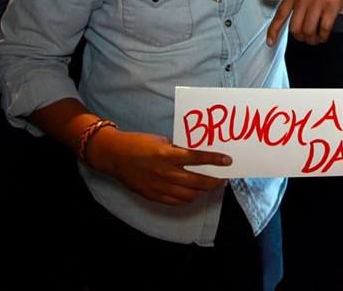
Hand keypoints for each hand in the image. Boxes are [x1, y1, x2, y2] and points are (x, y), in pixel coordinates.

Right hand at [86, 128, 231, 204]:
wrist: (114, 155)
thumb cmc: (139, 143)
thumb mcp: (161, 141)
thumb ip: (178, 150)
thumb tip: (197, 155)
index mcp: (168, 155)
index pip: (198, 158)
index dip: (215, 160)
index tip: (228, 161)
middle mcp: (165, 172)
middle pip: (198, 181)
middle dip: (214, 181)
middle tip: (222, 178)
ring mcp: (159, 187)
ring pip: (189, 195)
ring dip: (202, 191)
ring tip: (208, 186)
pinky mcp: (153, 196)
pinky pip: (176, 201)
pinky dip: (187, 198)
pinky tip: (192, 192)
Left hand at [259, 0, 342, 45]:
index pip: (280, 14)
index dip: (274, 30)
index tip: (270, 41)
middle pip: (295, 27)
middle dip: (299, 37)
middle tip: (303, 36)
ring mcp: (319, 3)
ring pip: (309, 30)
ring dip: (311, 39)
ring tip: (313, 38)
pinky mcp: (332, 7)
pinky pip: (324, 29)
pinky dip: (323, 36)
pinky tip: (323, 36)